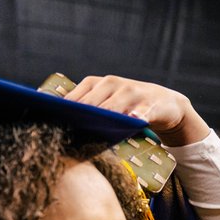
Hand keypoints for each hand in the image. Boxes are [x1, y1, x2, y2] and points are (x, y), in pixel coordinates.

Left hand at [65, 75, 209, 146]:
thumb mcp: (105, 102)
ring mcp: (131, 92)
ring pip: (112, 107)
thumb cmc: (127, 106)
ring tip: (94, 131)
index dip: (63, 114)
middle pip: (89, 105)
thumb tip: (54, 126)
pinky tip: (132, 121)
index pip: (73, 99)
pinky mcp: (150, 104)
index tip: (54, 128)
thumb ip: (85, 110)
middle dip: (80, 120)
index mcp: (94, 82)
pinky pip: (140, 111)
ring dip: (104, 118)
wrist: (164, 102)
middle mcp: (111, 83)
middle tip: (71, 137)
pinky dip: (136, 115)